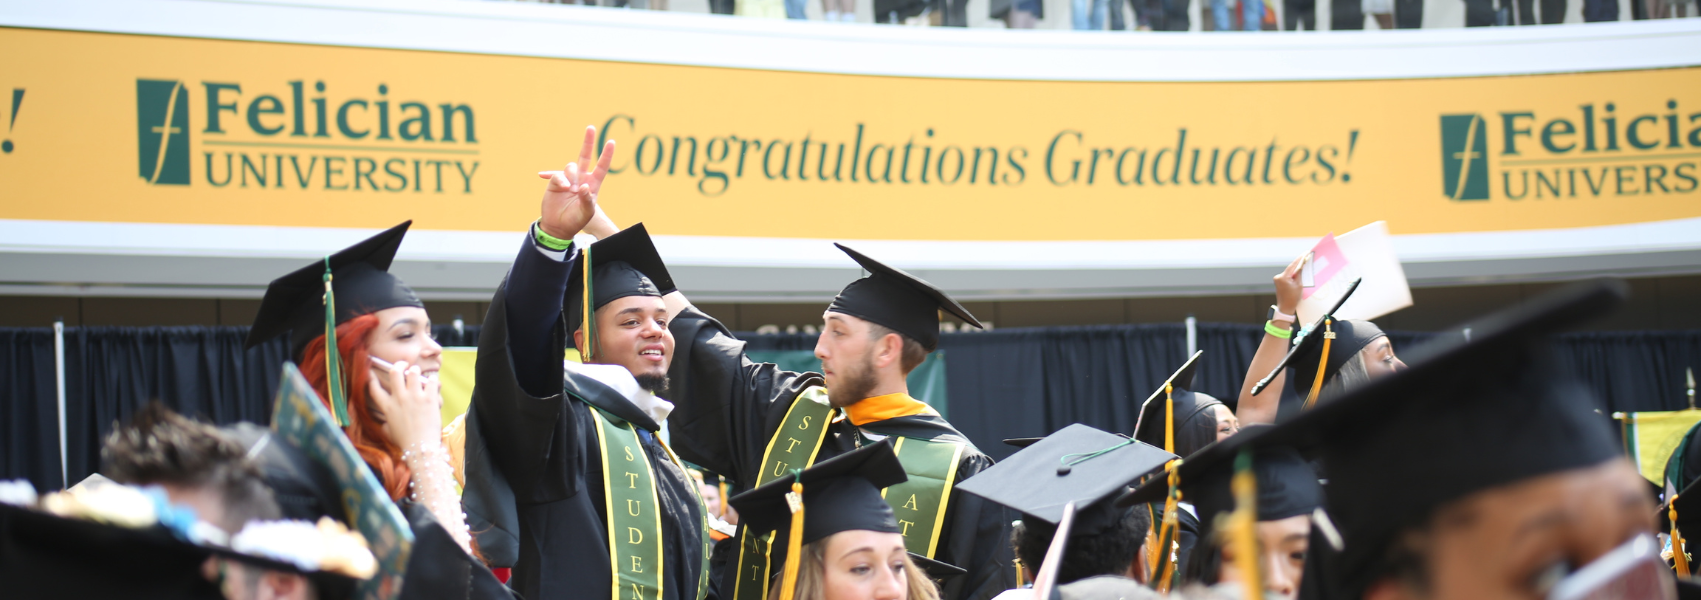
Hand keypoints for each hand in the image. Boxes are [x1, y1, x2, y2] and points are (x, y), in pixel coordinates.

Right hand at [367, 361, 443, 450]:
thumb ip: (385, 425)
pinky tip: (433, 384)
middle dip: (399, 364)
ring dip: (416, 371)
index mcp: (387, 407)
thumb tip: (383, 423)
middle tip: (404, 365)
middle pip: (395, 371)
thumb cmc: (405, 442)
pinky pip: (431, 381)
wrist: (421, 448)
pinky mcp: (429, 399)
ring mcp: (414, 397)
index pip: (374, 388)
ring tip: (419, 375)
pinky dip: (433, 380)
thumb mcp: (389, 433)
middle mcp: (399, 399)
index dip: (371, 377)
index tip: (371, 371)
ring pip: (413, 372)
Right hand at [537, 125, 616, 239]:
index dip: (606, 154)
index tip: (611, 141)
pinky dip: (560, 180)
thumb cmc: (576, 220)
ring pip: (571, 166)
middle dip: (588, 141)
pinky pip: (558, 175)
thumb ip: (587, 200)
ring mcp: (568, 178)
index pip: (602, 167)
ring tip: (569, 190)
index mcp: (593, 184)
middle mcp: (581, 178)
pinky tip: (560, 188)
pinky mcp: (555, 181)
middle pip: (585, 156)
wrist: (558, 225)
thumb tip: (584, 187)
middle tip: (591, 127)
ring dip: (571, 176)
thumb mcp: (586, 213)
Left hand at [1273, 254, 1304, 316]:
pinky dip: (1293, 273)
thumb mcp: (1299, 285)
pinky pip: (1287, 275)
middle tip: (1306, 256)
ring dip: (1296, 268)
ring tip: (1304, 262)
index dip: (1300, 259)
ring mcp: (1278, 279)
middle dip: (1299, 263)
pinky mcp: (1279, 281)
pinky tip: (1299, 271)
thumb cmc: (1292, 298)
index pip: (1293, 265)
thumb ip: (1299, 274)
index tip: (1306, 253)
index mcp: (1283, 277)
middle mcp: (1278, 277)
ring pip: (1289, 271)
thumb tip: (1301, 266)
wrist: (1285, 308)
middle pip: (1291, 268)